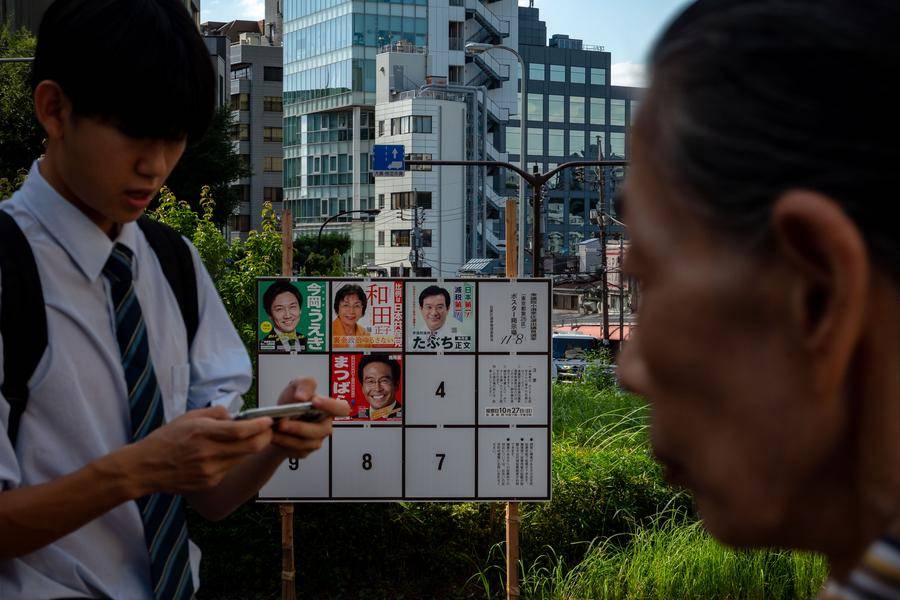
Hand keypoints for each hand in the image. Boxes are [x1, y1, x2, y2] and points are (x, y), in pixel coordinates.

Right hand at [128, 406, 273, 494]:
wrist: (144, 469)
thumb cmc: (165, 439)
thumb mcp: (189, 417)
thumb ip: (215, 414)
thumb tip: (235, 416)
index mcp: (203, 433)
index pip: (241, 431)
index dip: (260, 426)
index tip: (269, 420)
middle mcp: (208, 453)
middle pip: (251, 448)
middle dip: (265, 437)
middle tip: (268, 430)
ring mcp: (210, 471)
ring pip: (243, 458)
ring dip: (250, 448)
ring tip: (246, 439)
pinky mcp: (209, 483)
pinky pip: (229, 468)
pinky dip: (233, 459)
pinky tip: (223, 454)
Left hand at [271, 377, 349, 459]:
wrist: (275, 420)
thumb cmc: (291, 401)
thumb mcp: (296, 385)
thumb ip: (304, 384)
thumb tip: (302, 397)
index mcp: (328, 408)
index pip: (342, 409)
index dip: (331, 406)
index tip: (314, 401)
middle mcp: (325, 425)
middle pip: (321, 430)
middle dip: (300, 427)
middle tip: (282, 423)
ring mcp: (316, 440)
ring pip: (307, 443)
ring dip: (288, 437)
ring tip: (274, 429)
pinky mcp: (305, 451)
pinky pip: (296, 450)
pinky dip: (283, 443)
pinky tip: (274, 436)